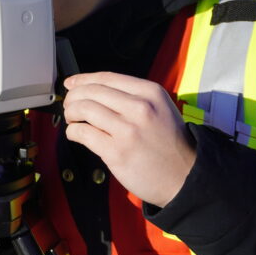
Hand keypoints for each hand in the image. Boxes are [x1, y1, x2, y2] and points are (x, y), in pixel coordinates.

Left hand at [63, 71, 196, 207]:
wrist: (185, 176)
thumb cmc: (169, 143)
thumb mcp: (160, 108)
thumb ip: (132, 96)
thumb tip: (92, 88)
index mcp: (150, 93)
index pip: (107, 78)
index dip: (83, 79)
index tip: (71, 83)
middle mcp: (140, 107)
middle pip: (91, 91)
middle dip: (73, 97)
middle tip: (69, 105)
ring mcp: (128, 130)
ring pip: (84, 109)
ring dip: (71, 113)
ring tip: (72, 119)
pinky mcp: (117, 152)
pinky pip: (83, 133)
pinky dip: (73, 131)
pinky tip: (75, 134)